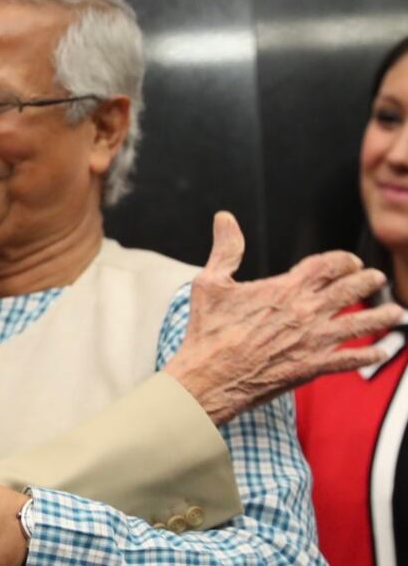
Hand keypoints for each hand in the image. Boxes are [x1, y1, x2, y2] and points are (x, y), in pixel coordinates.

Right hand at [165, 211, 401, 423]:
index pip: (327, 265)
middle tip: (377, 278)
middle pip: (349, 290)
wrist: (208, 377)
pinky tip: (379, 352)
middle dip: (367, 281)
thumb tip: (224, 218)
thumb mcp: (210, 282)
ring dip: (380, 317)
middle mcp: (305, 312)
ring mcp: (312, 341)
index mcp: (284, 289)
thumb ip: (226, 249)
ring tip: (395, 312)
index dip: (343, 260)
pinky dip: (367, 355)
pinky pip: (349, 360)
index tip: (350, 261)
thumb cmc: (207, 331)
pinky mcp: (312, 367)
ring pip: (358, 324)